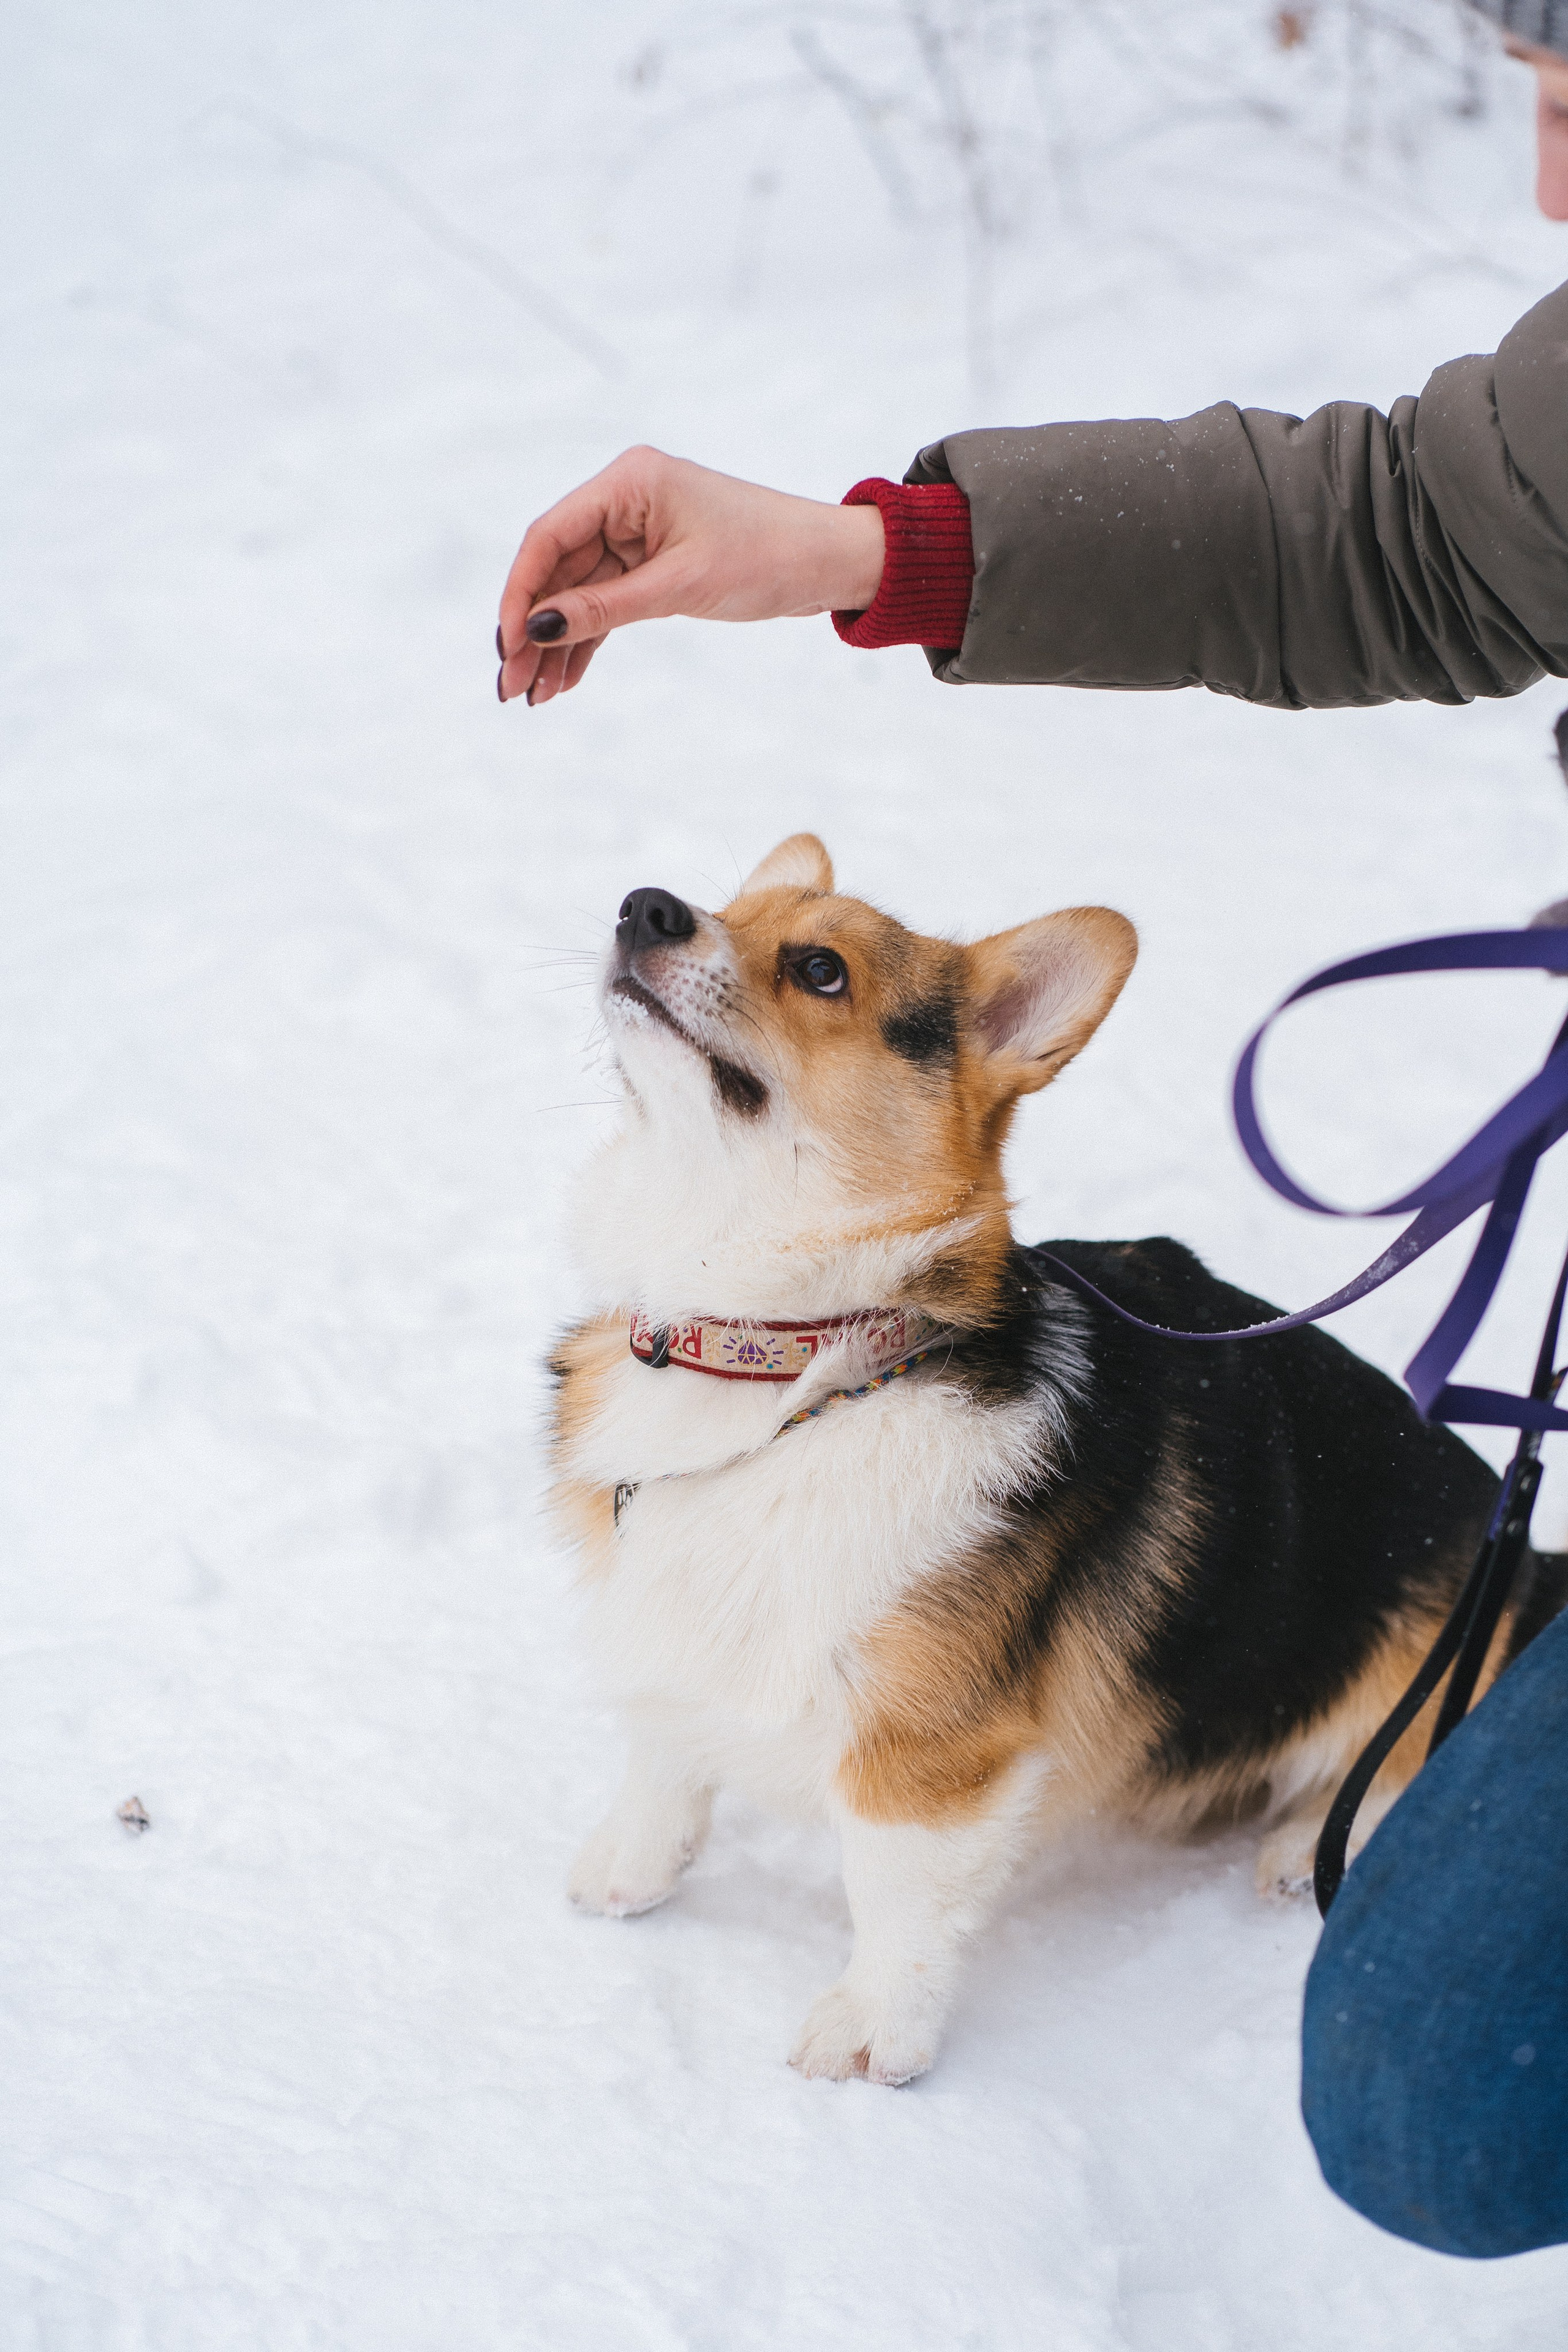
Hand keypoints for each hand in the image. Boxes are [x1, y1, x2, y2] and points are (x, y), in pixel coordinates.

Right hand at [496, 447, 884, 705]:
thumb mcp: (681, 586)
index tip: (507, 647)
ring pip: (578, 595)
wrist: (828, 562)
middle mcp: (625, 501)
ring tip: (535, 698)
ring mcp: (637, 533)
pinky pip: (606, 605)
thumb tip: (537, 630)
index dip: (520, 595)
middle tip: (510, 687)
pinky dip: (588, 642)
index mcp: (628, 482)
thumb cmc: (767, 556)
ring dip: (557, 645)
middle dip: (532, 631)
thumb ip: (604, 608)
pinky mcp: (652, 564)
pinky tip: (565, 681)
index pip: (550, 537)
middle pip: (557, 570)